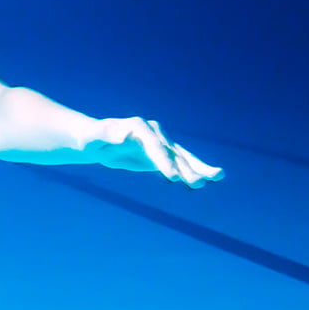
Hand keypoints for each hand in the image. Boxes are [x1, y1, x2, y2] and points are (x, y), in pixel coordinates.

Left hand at [97, 118, 224, 186]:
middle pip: (173, 150)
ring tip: (218, 177)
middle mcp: (152, 133)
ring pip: (180, 157)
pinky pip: (177, 164)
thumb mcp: (92, 137)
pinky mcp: (159, 156)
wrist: (94, 141)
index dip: (163, 159)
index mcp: (138, 126)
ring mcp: (158, 144)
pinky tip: (204, 182)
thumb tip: (122, 133)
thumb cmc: (90, 139)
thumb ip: (106, 134)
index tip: (171, 177)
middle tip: (204, 180)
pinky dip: (190, 172)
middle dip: (189, 164)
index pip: (154, 144)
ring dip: (198, 168)